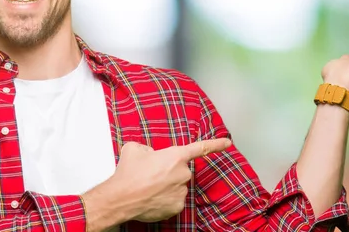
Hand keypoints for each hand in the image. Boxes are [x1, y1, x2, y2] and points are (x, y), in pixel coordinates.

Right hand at [92, 138, 230, 224]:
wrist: (121, 198)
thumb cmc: (128, 173)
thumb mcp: (135, 149)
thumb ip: (148, 148)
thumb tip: (150, 154)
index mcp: (176, 156)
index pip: (201, 148)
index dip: (216, 144)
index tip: (227, 143)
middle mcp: (183, 173)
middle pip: (181, 170)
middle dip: (169, 172)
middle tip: (151, 175)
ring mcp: (181, 191)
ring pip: (177, 186)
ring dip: (166, 186)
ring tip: (148, 187)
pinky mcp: (177, 206)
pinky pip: (174, 200)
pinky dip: (165, 200)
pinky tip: (152, 198)